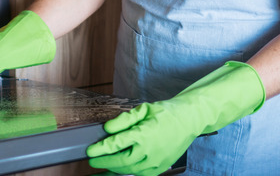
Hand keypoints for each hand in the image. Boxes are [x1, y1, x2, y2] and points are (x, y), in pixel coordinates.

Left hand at [86, 61, 264, 175]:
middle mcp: (150, 150)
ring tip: (102, 169)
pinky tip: (120, 171)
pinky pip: (142, 174)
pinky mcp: (161, 166)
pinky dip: (129, 174)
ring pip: (131, 170)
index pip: (116, 144)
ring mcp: (157, 160)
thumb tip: (107, 128)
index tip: (89, 151)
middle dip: (105, 162)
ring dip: (115, 170)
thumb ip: (123, 120)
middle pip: (121, 161)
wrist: (189, 120)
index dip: (100, 149)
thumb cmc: (166, 113)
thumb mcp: (142, 110)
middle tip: (93, 161)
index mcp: (144, 133)